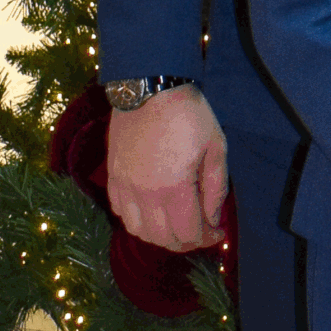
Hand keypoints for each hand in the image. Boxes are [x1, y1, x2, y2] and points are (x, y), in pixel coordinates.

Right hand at [105, 84, 226, 250]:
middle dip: (186, 242)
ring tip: (176, 225)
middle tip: (201, 231)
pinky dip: (136, 221)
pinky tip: (151, 212)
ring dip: (159, 236)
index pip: (188, 233)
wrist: (151, 88)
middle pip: (162, 239)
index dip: (206, 239)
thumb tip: (213, 218)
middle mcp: (145, 194)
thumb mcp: (216, 146)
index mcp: (174, 188)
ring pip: (138, 231)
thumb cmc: (189, 115)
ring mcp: (125, 186)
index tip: (217, 232)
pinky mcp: (113, 176)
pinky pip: (120, 212)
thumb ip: (216, 187)